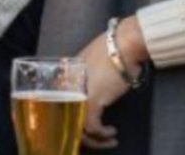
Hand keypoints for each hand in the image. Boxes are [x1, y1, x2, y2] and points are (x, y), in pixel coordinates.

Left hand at [75, 17, 145, 149]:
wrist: (123, 44)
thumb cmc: (115, 51)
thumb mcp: (95, 64)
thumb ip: (88, 77)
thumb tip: (95, 87)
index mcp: (67, 77)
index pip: (60, 104)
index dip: (70, 118)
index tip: (83, 127)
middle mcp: (69, 87)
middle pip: (66, 119)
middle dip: (81, 135)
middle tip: (94, 140)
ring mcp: (79, 94)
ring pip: (79, 127)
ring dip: (94, 139)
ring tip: (108, 141)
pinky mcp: (92, 101)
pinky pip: (92, 126)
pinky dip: (102, 134)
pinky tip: (112, 133)